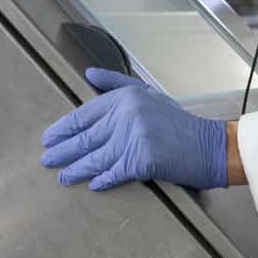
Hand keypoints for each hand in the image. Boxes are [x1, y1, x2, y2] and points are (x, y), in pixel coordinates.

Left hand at [40, 69, 228, 191]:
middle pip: (86, 137)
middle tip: (47, 159)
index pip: (84, 114)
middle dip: (63, 150)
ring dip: (77, 169)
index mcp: (126, 97)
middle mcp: (128, 115)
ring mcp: (135, 137)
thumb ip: (115, 82)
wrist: (210, 145)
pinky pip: (115, 172)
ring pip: (96, 157)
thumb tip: (89, 73)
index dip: (63, 128)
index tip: (49, 137)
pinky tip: (92, 184)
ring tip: (63, 176)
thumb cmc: (180, 123)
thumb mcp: (149, 93)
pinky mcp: (143, 160)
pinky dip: (103, 179)